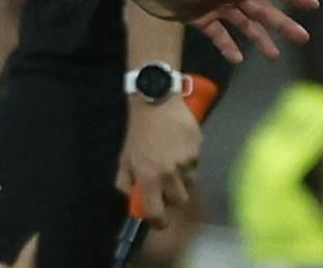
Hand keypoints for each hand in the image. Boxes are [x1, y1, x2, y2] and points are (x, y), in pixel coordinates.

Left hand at [116, 97, 200, 226]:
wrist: (155, 100)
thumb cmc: (138, 130)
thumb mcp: (124, 155)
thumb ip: (125, 181)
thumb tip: (131, 201)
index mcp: (148, 175)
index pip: (155, 210)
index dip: (158, 221)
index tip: (160, 221)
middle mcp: (168, 172)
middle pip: (179, 200)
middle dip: (174, 196)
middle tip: (167, 183)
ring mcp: (186, 161)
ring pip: (190, 181)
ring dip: (182, 176)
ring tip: (172, 157)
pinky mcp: (198, 149)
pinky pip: (196, 163)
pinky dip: (189, 158)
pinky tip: (180, 144)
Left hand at [134, 0, 318, 61]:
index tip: (312, 5)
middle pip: (259, 8)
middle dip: (281, 23)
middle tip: (303, 38)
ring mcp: (212, 3)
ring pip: (241, 23)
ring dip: (258, 38)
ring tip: (274, 56)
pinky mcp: (196, 16)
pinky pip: (217, 33)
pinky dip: (227, 45)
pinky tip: (237, 59)